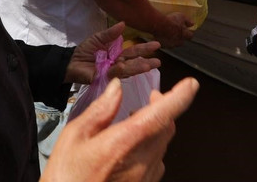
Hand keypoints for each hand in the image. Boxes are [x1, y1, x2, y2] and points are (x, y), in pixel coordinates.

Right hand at [42, 76, 199, 181]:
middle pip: (166, 128)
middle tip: (153, 97)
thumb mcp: (74, 137)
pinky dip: (151, 148)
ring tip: (136, 122)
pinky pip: (156, 163)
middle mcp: (141, 162)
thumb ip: (100, 110)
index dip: (180, 97)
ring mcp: (144, 178)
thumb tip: (117, 89)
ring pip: (162, 146)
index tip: (190, 85)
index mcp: (124, 143)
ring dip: (156, 129)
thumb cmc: (66, 178)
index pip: (161, 115)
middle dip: (164, 108)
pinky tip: (134, 148)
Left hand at [66, 22, 161, 84]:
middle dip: (146, 62)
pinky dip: (118, 69)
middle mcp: (118, 64)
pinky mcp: (103, 78)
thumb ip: (111, 33)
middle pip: (134, 62)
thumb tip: (123, 23)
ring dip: (137, 68)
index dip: (145, 48)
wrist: (71, 61)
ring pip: (127, 70)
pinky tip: (124, 66)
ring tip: (149, 65)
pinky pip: (112, 74)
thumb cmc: (86, 50)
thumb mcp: (99, 38)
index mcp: (118, 54)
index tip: (157, 44)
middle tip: (158, 61)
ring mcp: (112, 72)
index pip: (134, 51)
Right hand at [155, 12, 193, 48]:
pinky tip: (161, 35)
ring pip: (173, 44)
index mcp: (184, 35)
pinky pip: (164, 44)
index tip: (187, 30)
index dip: (189, 33)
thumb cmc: (171, 20)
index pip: (190, 36)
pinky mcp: (163, 46)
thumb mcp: (181, 16)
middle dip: (180, 38)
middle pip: (181, 42)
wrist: (159, 26)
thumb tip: (193, 24)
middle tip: (176, 32)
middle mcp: (179, 42)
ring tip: (167, 33)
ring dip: (171, 40)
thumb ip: (188, 21)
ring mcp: (171, 45)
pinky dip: (164, 41)